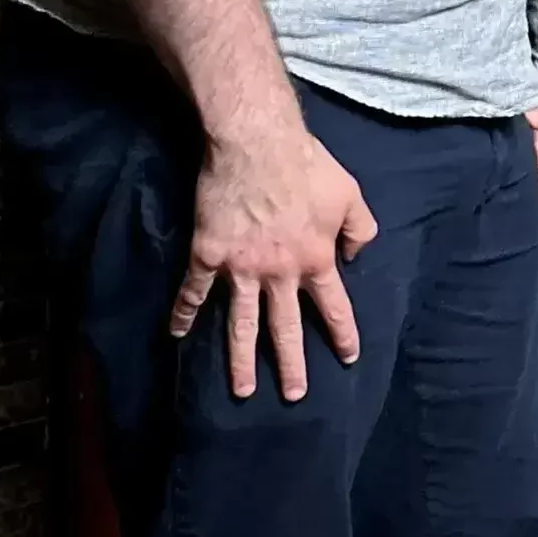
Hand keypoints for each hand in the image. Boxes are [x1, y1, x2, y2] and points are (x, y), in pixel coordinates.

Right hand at [170, 115, 377, 402]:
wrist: (256, 142)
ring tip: (242, 390)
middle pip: (285, 328)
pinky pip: (193, 291)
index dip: (341, 333)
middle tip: (294, 395)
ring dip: (240, 359)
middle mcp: (279, 273)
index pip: (333, 307)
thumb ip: (360, 230)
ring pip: (240, 324)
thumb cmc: (306, 164)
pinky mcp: (207, 254)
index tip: (347, 357)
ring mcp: (240, 268)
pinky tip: (177, 335)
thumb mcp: (350, 194)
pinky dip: (183, 314)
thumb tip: (355, 257)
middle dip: (291, 365)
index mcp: (316, 259)